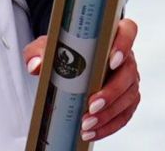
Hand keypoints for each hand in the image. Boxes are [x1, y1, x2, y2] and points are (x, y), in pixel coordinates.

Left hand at [23, 17, 140, 139]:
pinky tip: (93, 132)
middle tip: (91, 105)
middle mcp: (125, 57)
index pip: (127, 31)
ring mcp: (128, 79)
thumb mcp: (48, 46)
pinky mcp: (127, 99)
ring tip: (86, 123)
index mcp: (111, 36)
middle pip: (128, 72)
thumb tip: (36, 65)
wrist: (69, 65)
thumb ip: (38, 51)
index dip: (124, 44)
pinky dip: (109, 126)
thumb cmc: (64, 50)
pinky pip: (124, 114)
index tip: (112, 61)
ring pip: (128, 96)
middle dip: (111, 92)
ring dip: (109, 113)